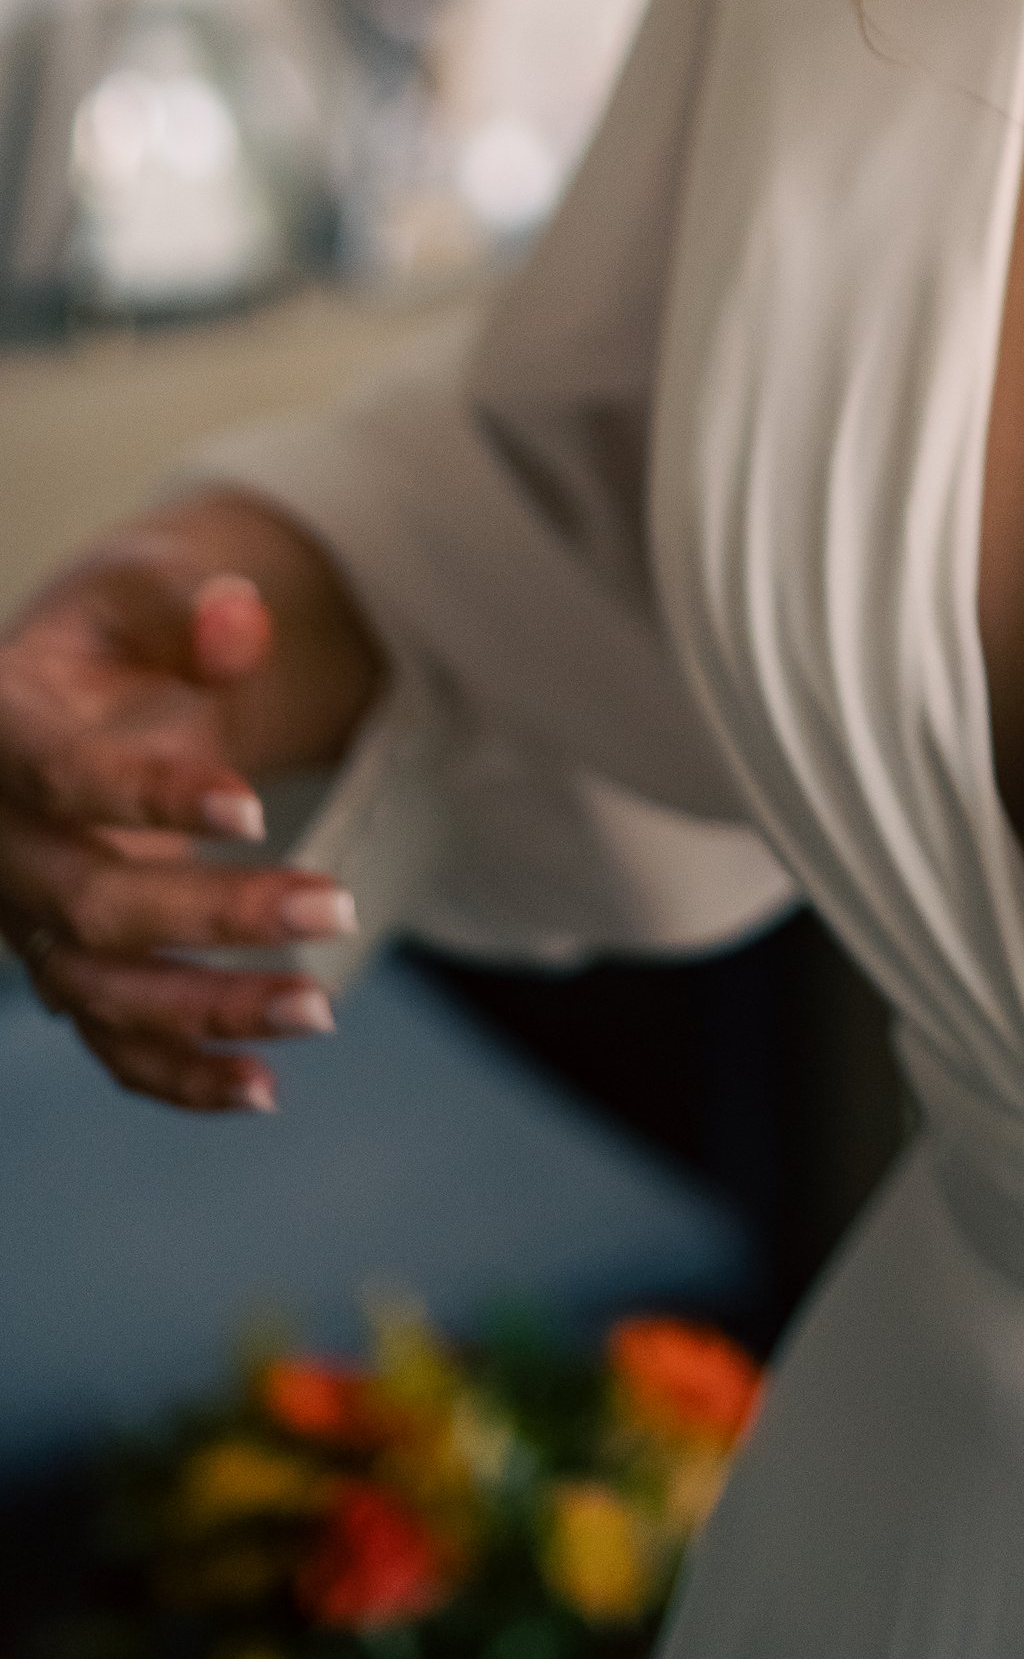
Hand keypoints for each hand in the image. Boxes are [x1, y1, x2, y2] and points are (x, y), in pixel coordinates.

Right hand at [0, 491, 384, 1111]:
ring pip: (103, 992)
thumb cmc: (117, 627)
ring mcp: (31, 917)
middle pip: (93, 904)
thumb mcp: (143, 585)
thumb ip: (190, 600)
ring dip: (208, 1013)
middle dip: (214, 917)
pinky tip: (262, 1089)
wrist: (74, 686)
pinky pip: (110, 1041)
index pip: (63, 780)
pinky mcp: (70, 963)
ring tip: (320, 1010)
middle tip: (339, 906)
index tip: (249, 806)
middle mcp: (3, 842)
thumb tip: (239, 625)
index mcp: (5, 734)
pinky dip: (178, 1077)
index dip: (148, 799)